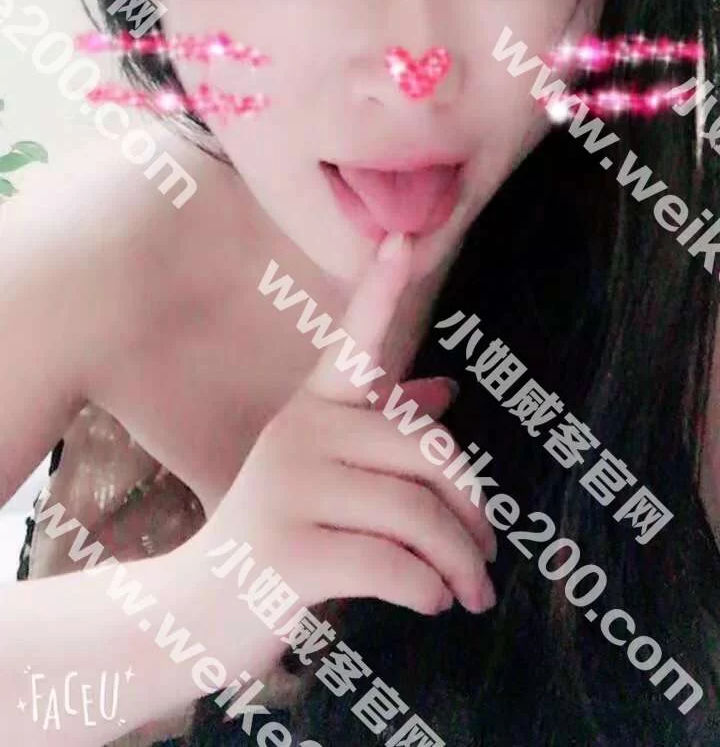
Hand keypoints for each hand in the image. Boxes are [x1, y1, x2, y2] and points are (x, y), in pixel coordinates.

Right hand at [181, 233, 495, 672]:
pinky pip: (391, 564)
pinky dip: (426, 589)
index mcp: (312, 410)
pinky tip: (429, 602)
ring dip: (460, 562)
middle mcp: (300, 436)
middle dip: (471, 508)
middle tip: (488, 551)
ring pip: (416, 513)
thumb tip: (444, 391)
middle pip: (425, 450)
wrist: (196, 610)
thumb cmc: (280, 534)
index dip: (379, 290)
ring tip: (470, 592)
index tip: (403, 237)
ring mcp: (290, 492)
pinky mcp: (289, 554)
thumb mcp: (325, 475)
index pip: (353, 343)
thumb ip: (382, 433)